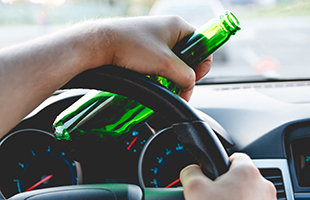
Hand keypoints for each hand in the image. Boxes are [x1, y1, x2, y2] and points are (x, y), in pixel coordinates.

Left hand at [95, 16, 211, 100]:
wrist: (100, 44)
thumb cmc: (131, 46)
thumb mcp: (165, 64)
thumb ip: (185, 76)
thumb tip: (191, 85)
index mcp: (179, 25)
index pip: (202, 44)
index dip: (202, 63)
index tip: (194, 78)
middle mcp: (168, 29)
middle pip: (189, 55)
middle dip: (185, 73)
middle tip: (178, 86)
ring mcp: (156, 37)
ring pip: (174, 60)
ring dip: (172, 75)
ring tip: (163, 83)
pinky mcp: (145, 46)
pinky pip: (160, 61)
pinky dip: (160, 72)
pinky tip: (153, 79)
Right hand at [180, 153, 276, 199]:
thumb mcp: (195, 190)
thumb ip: (190, 172)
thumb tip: (190, 170)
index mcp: (247, 171)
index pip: (234, 157)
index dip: (219, 165)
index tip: (212, 176)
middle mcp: (263, 186)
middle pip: (239, 179)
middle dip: (225, 187)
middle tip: (213, 198)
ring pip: (246, 195)